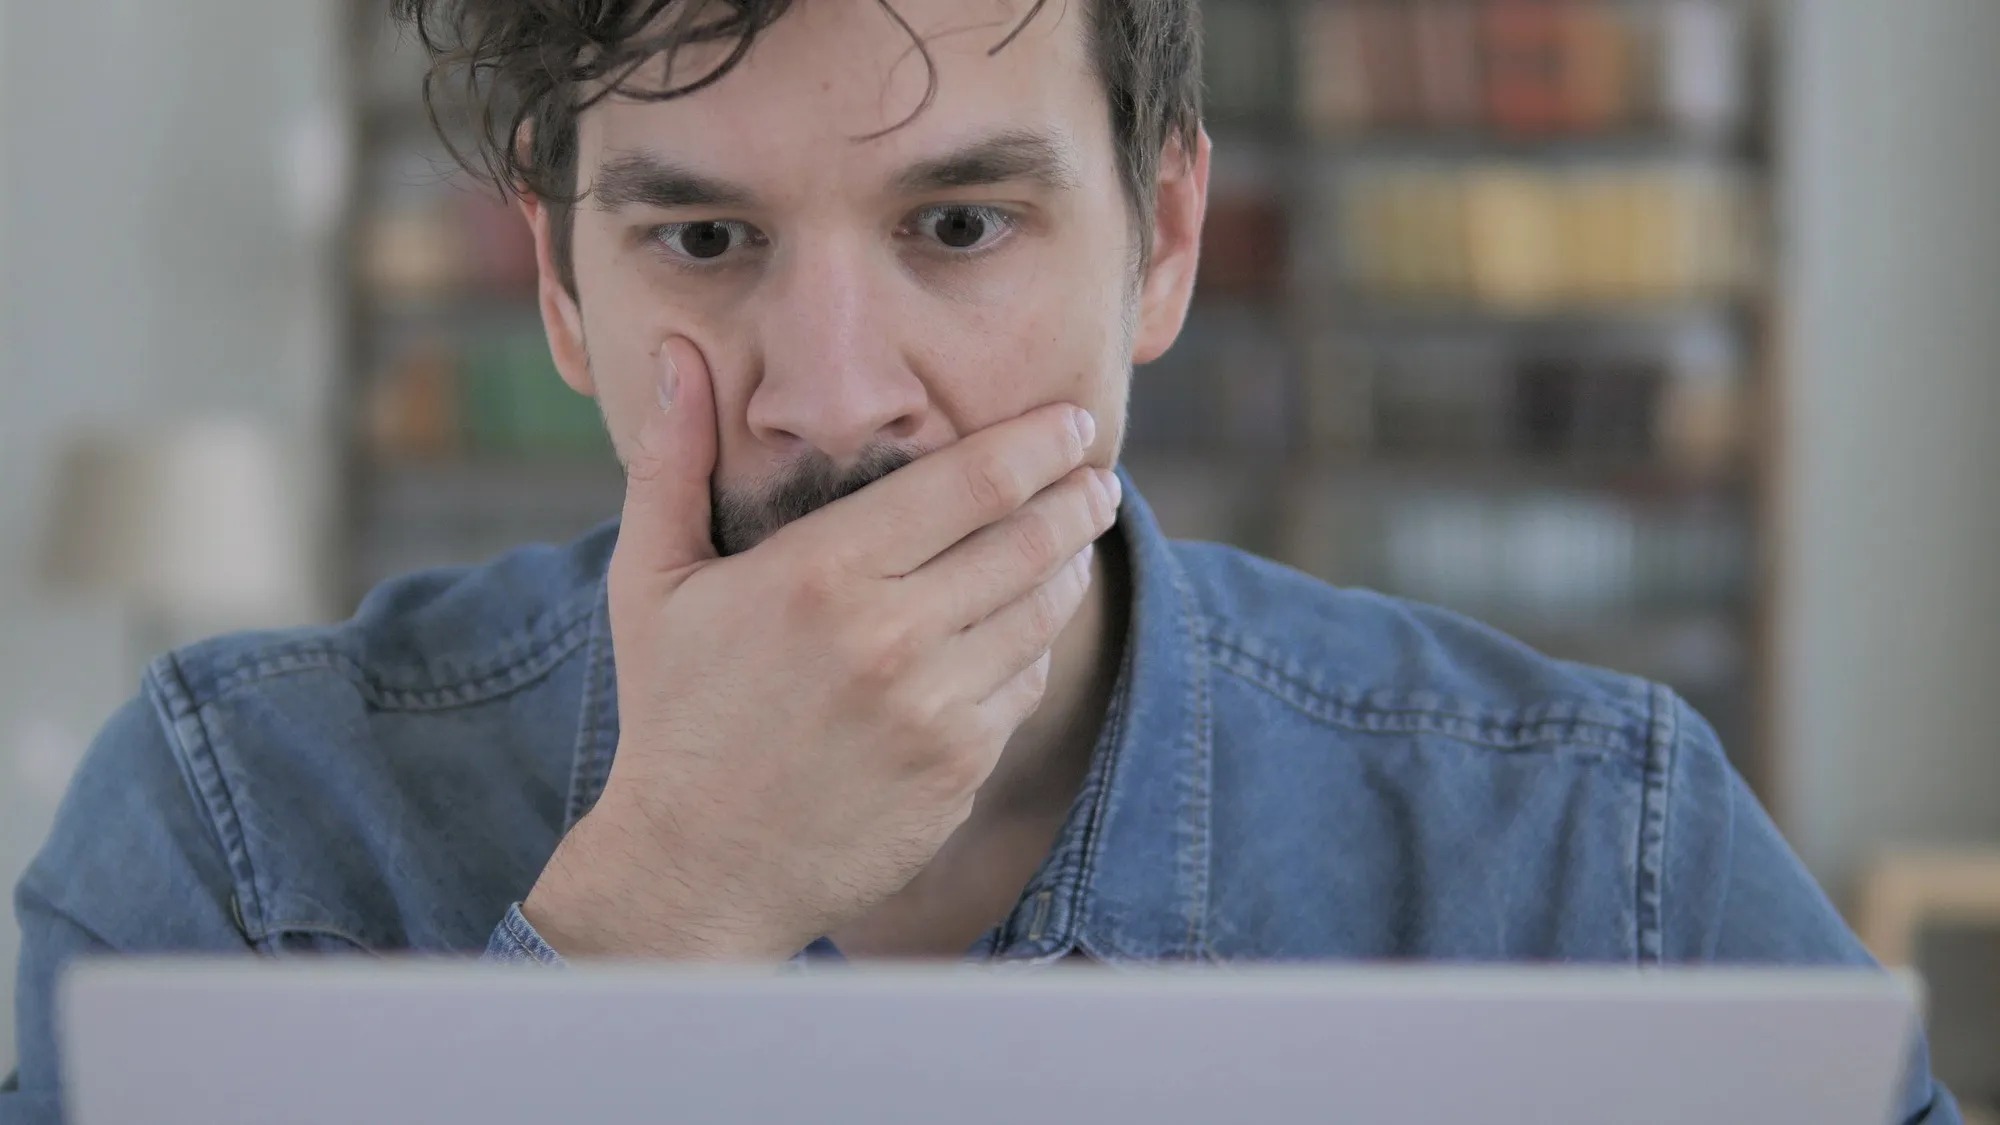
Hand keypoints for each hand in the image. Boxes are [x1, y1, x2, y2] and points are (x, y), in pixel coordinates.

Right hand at [521, 337, 1118, 959]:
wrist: (698, 868)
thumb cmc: (674, 714)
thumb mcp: (653, 582)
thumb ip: (672, 462)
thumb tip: (675, 356)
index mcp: (820, 573)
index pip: (970, 482)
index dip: (1038, 442)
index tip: (1072, 421)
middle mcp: (889, 636)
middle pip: (1027, 538)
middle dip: (1077, 496)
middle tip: (1098, 474)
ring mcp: (934, 707)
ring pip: (1041, 609)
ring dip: (1071, 564)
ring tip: (1076, 537)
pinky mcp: (959, 767)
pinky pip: (1026, 681)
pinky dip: (1035, 643)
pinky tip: (1026, 625)